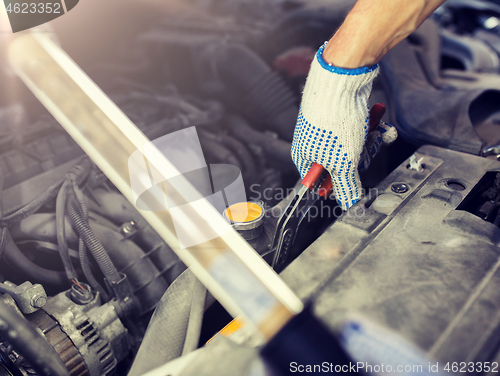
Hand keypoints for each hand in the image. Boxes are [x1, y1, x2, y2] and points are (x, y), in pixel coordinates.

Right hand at [291, 43, 396, 209]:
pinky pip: (359, 131)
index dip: (340, 185)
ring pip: (354, 147)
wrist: (340, 80)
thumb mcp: (342, 162)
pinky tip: (377, 124)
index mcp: (305, 158)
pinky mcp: (341, 117)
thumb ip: (346, 186)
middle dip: (359, 159)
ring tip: (373, 132)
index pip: (321, 183)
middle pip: (341, 165)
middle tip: (363, 151)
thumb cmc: (333, 120)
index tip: (353, 182)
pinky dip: (371, 129)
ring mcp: (328, 129)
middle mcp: (313, 144)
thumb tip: (348, 205)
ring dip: (369, 142)